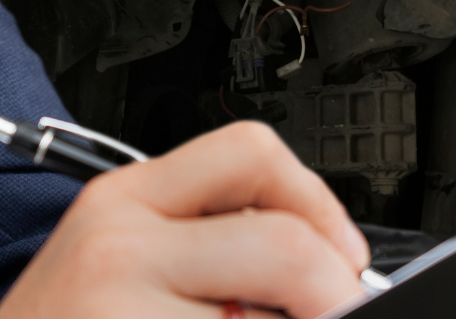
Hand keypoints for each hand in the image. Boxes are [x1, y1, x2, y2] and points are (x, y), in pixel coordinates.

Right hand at [0, 121, 370, 318]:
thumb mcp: (114, 264)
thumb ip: (206, 246)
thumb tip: (328, 270)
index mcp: (122, 200)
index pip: (249, 152)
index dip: (318, 202)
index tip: (341, 254)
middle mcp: (118, 246)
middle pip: (283, 246)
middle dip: (332, 292)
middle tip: (338, 312)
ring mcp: (119, 310)